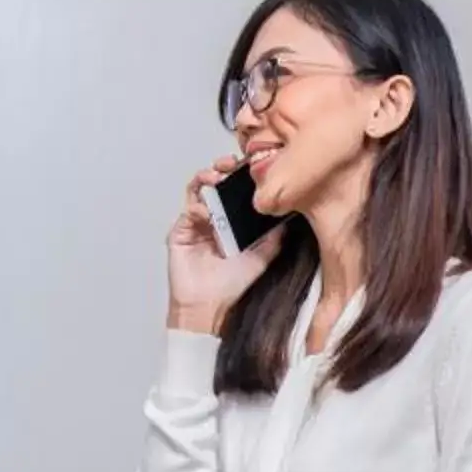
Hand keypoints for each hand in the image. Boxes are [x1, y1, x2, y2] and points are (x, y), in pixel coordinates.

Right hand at [165, 157, 282, 332]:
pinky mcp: (180, 232)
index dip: (238, 176)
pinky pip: (187, 211)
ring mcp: (195, 224)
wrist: (209, 307)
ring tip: (214, 178)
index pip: (233, 190)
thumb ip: (274, 237)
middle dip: (220, 169)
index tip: (248, 166)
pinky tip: (206, 211)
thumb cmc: (231, 285)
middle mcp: (212, 219)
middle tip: (228, 164)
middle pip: (213, 183)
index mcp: (231, 221)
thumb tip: (291, 217)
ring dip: (205, 180)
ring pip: (196, 191)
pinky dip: (197, 207)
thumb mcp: (262, 257)